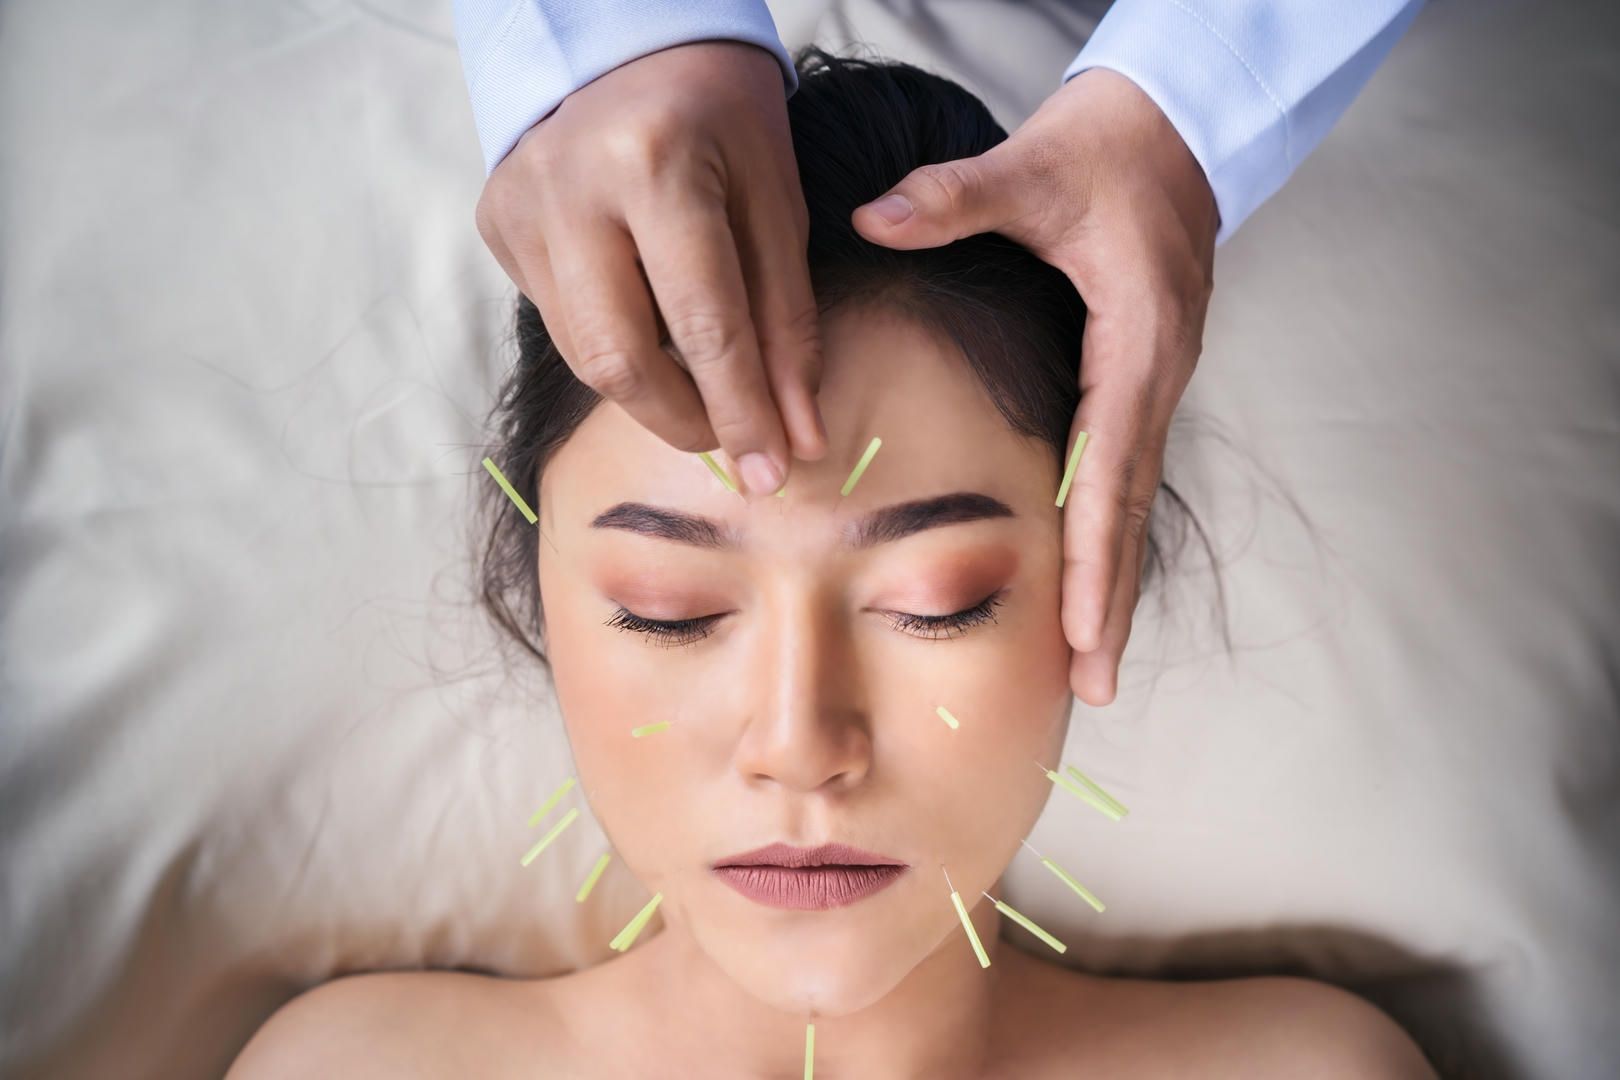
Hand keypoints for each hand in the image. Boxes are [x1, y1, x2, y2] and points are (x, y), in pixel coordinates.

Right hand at [475, 41, 828, 496]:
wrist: (625, 40)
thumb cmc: (721, 118)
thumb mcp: (775, 205)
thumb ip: (788, 326)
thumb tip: (797, 438)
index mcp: (656, 163)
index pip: (703, 324)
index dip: (741, 410)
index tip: (771, 471)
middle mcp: (571, 185)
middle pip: (620, 359)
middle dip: (684, 421)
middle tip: (732, 443)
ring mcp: (520, 206)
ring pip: (582, 354)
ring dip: (651, 392)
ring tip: (700, 389)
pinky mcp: (496, 224)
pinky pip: (559, 320)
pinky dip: (614, 342)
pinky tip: (645, 317)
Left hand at [852, 68, 1217, 705]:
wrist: (1176, 128)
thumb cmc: (1110, 148)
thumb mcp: (1031, 168)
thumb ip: (953, 198)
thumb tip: (872, 217)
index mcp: (1139, 342)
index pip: (1114, 468)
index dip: (1096, 556)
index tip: (1084, 632)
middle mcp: (1156, 375)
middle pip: (1131, 508)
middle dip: (1112, 601)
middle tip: (1093, 688)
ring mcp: (1152, 382)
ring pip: (1130, 501)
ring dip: (1112, 582)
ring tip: (1092, 665)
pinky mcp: (1137, 379)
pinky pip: (1121, 473)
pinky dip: (1105, 536)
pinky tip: (1084, 582)